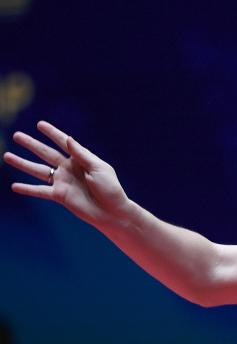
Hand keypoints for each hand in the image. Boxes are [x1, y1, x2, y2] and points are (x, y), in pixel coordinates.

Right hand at [4, 121, 131, 226]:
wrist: (112, 212)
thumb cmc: (110, 189)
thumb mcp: (99, 168)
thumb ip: (81, 154)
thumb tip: (68, 138)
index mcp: (80, 159)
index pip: (63, 143)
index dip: (52, 133)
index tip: (40, 124)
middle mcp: (69, 169)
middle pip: (45, 153)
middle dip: (31, 144)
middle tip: (16, 135)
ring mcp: (62, 182)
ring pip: (38, 170)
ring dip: (22, 163)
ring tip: (6, 156)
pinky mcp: (60, 196)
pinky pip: (40, 191)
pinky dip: (27, 189)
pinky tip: (14, 186)